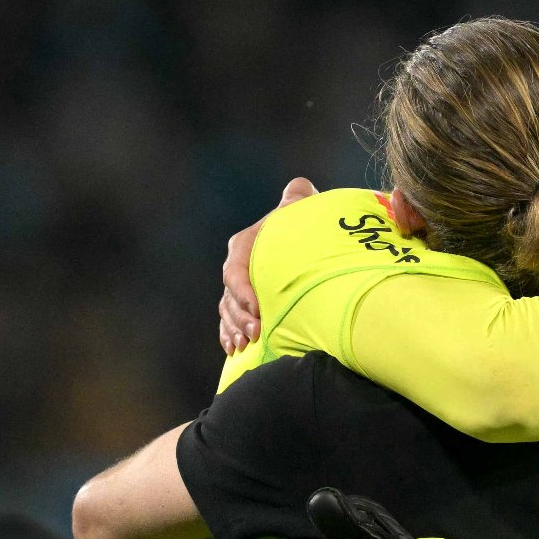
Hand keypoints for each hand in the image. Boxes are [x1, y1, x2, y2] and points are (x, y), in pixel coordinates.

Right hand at [219, 177, 318, 353]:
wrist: (309, 243)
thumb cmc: (304, 225)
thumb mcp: (300, 210)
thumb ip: (298, 198)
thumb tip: (299, 189)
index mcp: (245, 245)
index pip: (236, 270)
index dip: (243, 290)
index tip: (258, 307)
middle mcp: (238, 267)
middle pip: (231, 296)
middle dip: (241, 316)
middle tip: (257, 332)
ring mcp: (240, 288)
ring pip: (228, 311)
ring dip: (235, 328)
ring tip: (246, 343)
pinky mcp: (246, 305)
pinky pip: (230, 322)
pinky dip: (231, 335)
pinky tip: (236, 349)